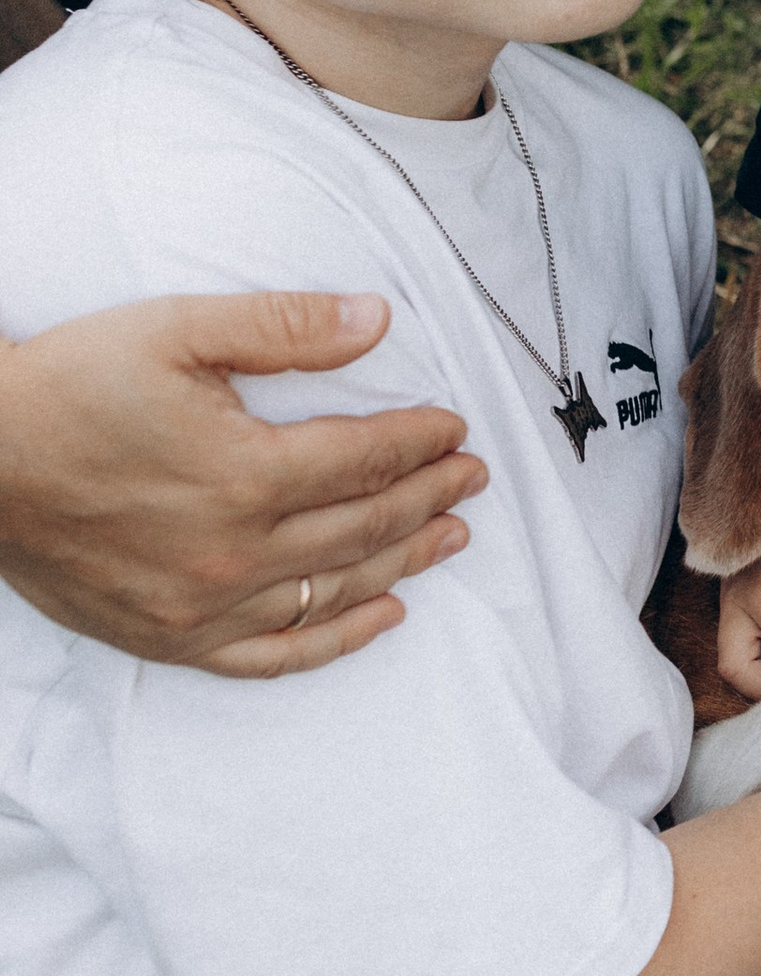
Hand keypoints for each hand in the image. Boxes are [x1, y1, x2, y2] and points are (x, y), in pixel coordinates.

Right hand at [0, 295, 483, 675]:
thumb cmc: (72, 385)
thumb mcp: (178, 329)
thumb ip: (285, 326)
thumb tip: (378, 320)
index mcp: (246, 474)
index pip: (367, 459)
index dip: (421, 441)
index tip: (455, 427)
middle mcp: (235, 552)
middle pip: (365, 526)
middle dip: (429, 496)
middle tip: (472, 476)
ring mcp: (203, 606)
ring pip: (334, 592)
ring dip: (404, 562)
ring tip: (450, 536)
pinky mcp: (171, 638)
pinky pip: (275, 655)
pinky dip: (336, 639)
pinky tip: (382, 615)